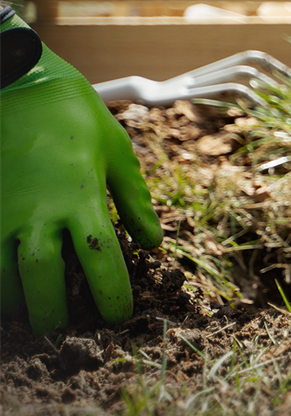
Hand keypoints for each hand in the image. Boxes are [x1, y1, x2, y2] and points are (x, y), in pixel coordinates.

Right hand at [0, 13, 162, 334]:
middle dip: (49, 312)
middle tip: (59, 332)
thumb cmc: (76, 114)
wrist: (17, 83)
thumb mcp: (116, 150)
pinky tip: (3, 287)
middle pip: (40, 277)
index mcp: (81, 196)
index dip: (110, 294)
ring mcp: (0, 209)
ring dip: (12, 300)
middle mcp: (37, 209)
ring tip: (25, 314)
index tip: (116, 317)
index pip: (99, 258)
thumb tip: (152, 243)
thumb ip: (133, 200)